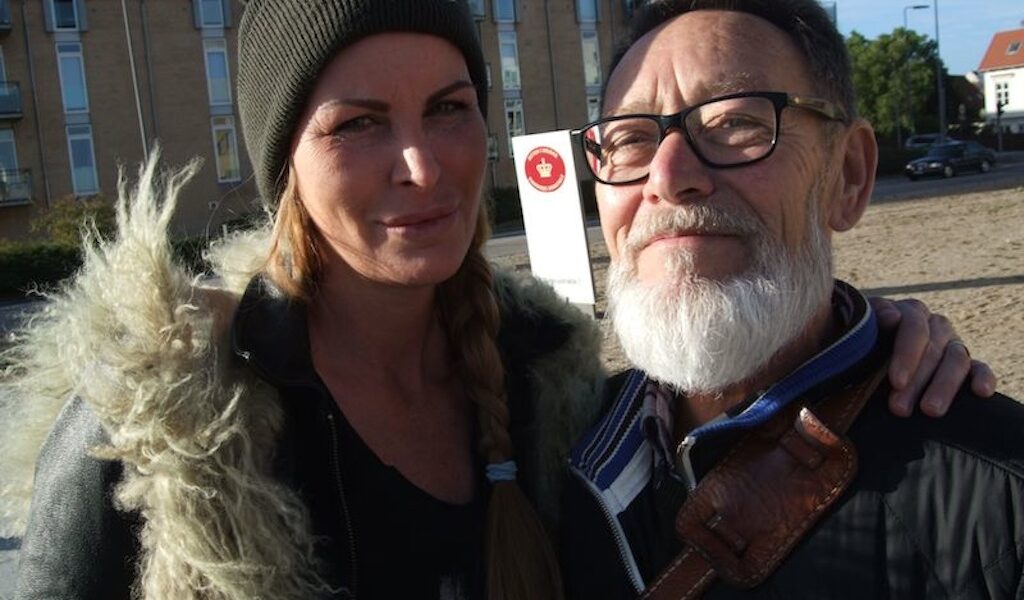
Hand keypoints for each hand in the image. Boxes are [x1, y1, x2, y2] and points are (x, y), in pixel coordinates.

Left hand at [871, 297, 996, 417]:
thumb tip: (892, 317)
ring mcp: (951, 343)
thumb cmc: (859, 347)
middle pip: (933, 348)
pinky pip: (979, 368)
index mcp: (907, 312)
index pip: (913, 326)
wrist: (865, 360)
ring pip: (956, 359)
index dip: (906, 353)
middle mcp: (933, 324)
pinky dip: (983, 377)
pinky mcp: (967, 364)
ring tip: (930, 411)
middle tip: (900, 408)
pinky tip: (980, 392)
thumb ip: (873, 322)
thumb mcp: (859, 334)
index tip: (896, 381)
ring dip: (944, 385)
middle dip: (918, 381)